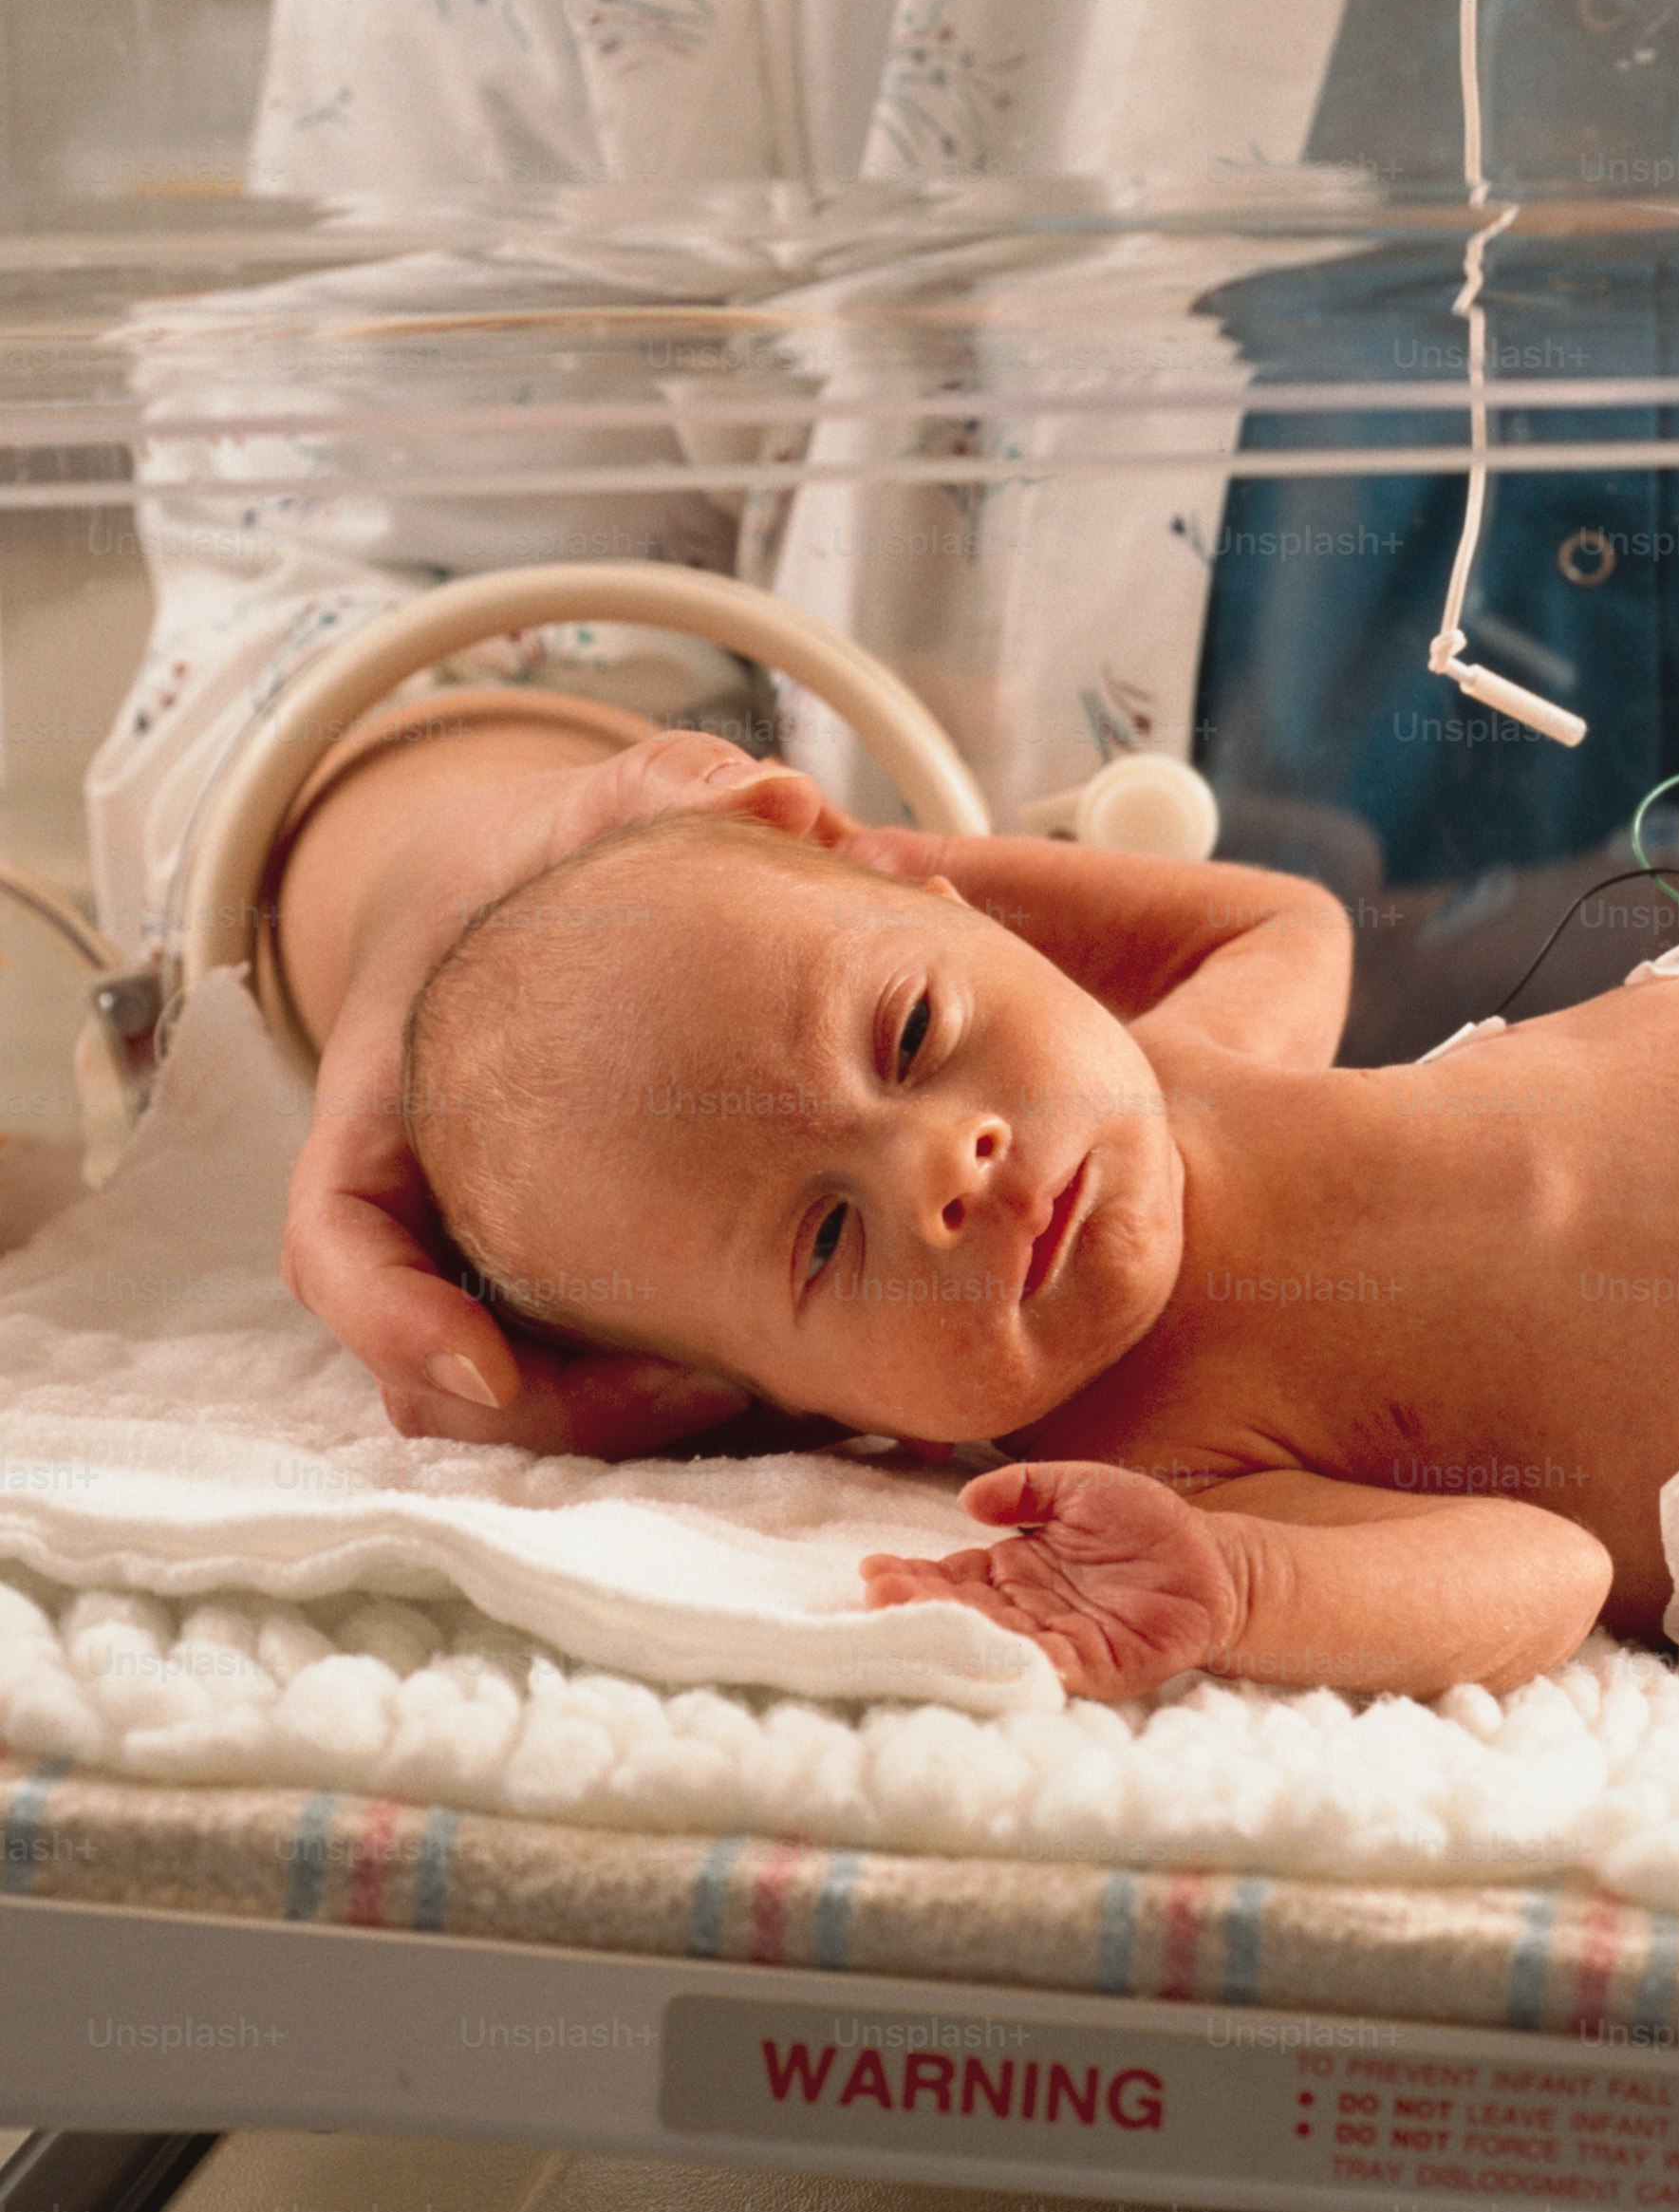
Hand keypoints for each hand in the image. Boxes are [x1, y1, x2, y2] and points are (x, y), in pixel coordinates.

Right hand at [283, 730, 857, 1450]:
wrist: (530, 909)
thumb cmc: (542, 871)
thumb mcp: (588, 815)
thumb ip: (666, 791)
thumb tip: (777, 798)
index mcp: (378, 1119)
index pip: (336, 1248)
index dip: (394, 1323)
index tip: (483, 1369)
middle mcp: (422, 1216)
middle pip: (439, 1376)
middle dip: (563, 1406)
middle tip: (703, 1385)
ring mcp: (489, 1266)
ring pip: (528, 1405)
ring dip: (636, 1420)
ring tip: (776, 1384)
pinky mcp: (578, 1293)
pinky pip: (607, 1381)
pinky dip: (690, 1387)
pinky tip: (810, 1361)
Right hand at [862, 1462, 1243, 1699]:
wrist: (1216, 1561)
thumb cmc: (1146, 1524)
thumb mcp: (1082, 1487)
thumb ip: (1029, 1488)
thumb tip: (969, 1498)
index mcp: (1015, 1570)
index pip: (952, 1576)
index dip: (912, 1575)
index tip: (873, 1569)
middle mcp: (1028, 1612)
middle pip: (964, 1613)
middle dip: (920, 1606)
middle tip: (879, 1597)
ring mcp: (1061, 1642)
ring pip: (999, 1642)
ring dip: (959, 1635)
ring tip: (917, 1622)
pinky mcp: (1102, 1667)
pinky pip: (1058, 1667)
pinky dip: (1028, 1662)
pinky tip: (995, 1652)